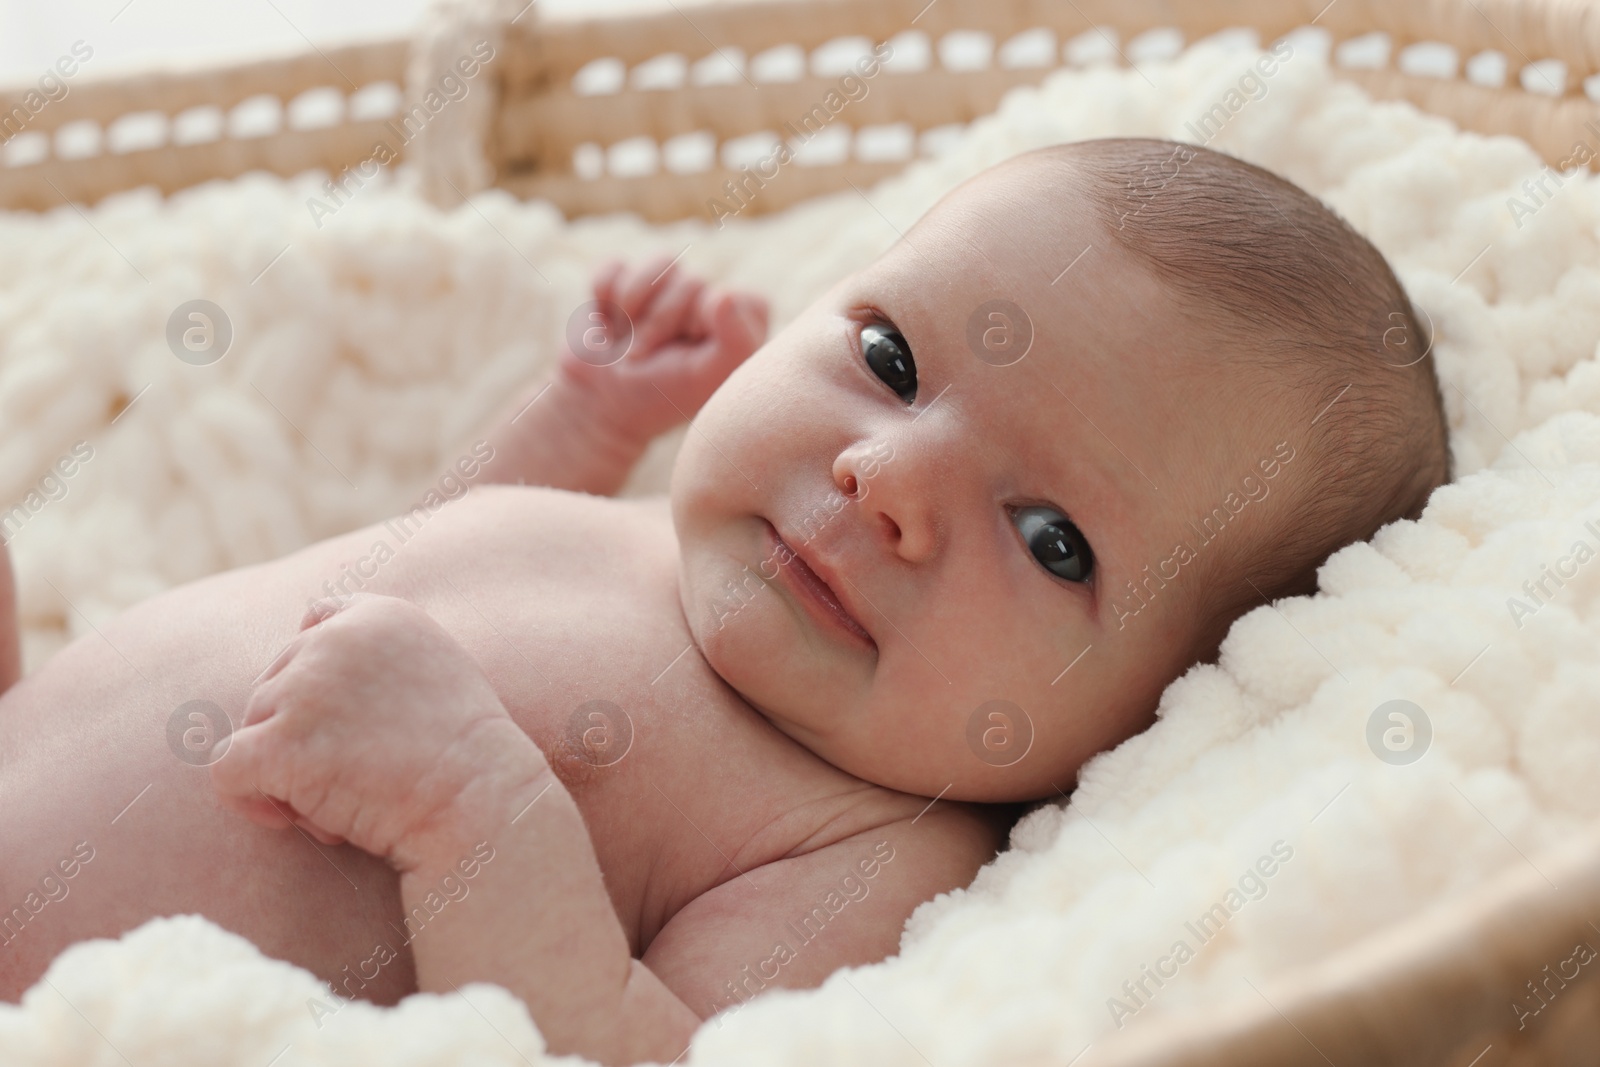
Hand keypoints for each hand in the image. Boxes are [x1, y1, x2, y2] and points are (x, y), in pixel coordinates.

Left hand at [211, 594, 545, 870]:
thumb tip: (311, 634)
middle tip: (353, 775)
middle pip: (276, 681)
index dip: (317, 674)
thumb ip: (379, 653)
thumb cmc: (469, 757)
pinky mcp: (280, 742)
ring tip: (343, 801)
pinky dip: (247, 800)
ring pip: (253, 726)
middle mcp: (336, 638)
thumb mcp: (439, 671)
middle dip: (302, 732)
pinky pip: (227, 770)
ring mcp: (305, 688)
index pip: (317, 620)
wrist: (482, 805)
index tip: (346, 722)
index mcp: (381, 615)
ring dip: (286, 771)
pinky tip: (288, 819)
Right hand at [558, 256, 767, 446]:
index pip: (733, 297)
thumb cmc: (662, 394)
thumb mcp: (706, 378)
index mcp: (740, 320)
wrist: (599, 404)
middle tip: (647, 357)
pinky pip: (616, 266)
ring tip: (629, 339)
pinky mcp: (625, 277)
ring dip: (634, 307)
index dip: (704, 325)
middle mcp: (706, 297)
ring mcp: (665, 285)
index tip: (688, 356)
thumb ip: (736, 342)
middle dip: (661, 324)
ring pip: (660, 264)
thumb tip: (724, 295)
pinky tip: (608, 325)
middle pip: (692, 282)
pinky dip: (605, 297)